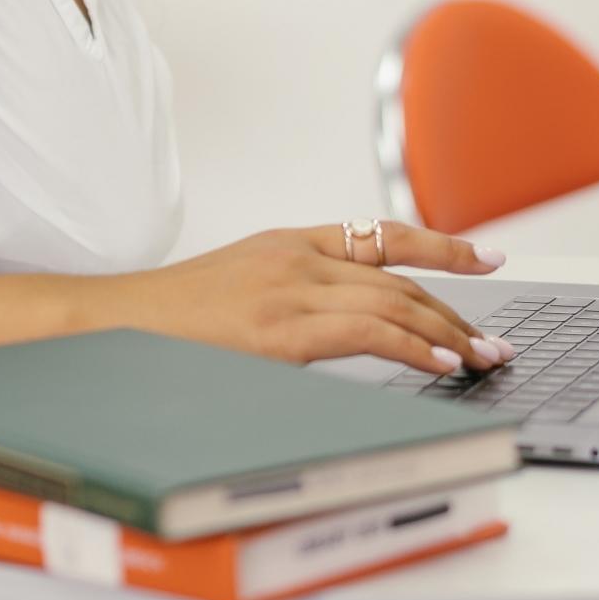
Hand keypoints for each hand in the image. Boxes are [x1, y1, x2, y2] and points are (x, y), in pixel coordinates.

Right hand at [80, 221, 515, 376]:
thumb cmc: (164, 324)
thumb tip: (338, 336)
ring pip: (393, 302)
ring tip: (481, 359)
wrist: (106, 325)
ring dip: (447, 333)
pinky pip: (367, 333)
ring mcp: (288, 289)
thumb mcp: (236, 295)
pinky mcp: (279, 330)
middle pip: (399, 274)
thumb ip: (288, 305)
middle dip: (456, 305)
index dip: (440, 245)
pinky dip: (413, 348)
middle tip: (493, 339)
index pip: (380, 235)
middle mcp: (294, 257)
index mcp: (285, 243)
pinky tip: (439, 363)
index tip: (483, 256)